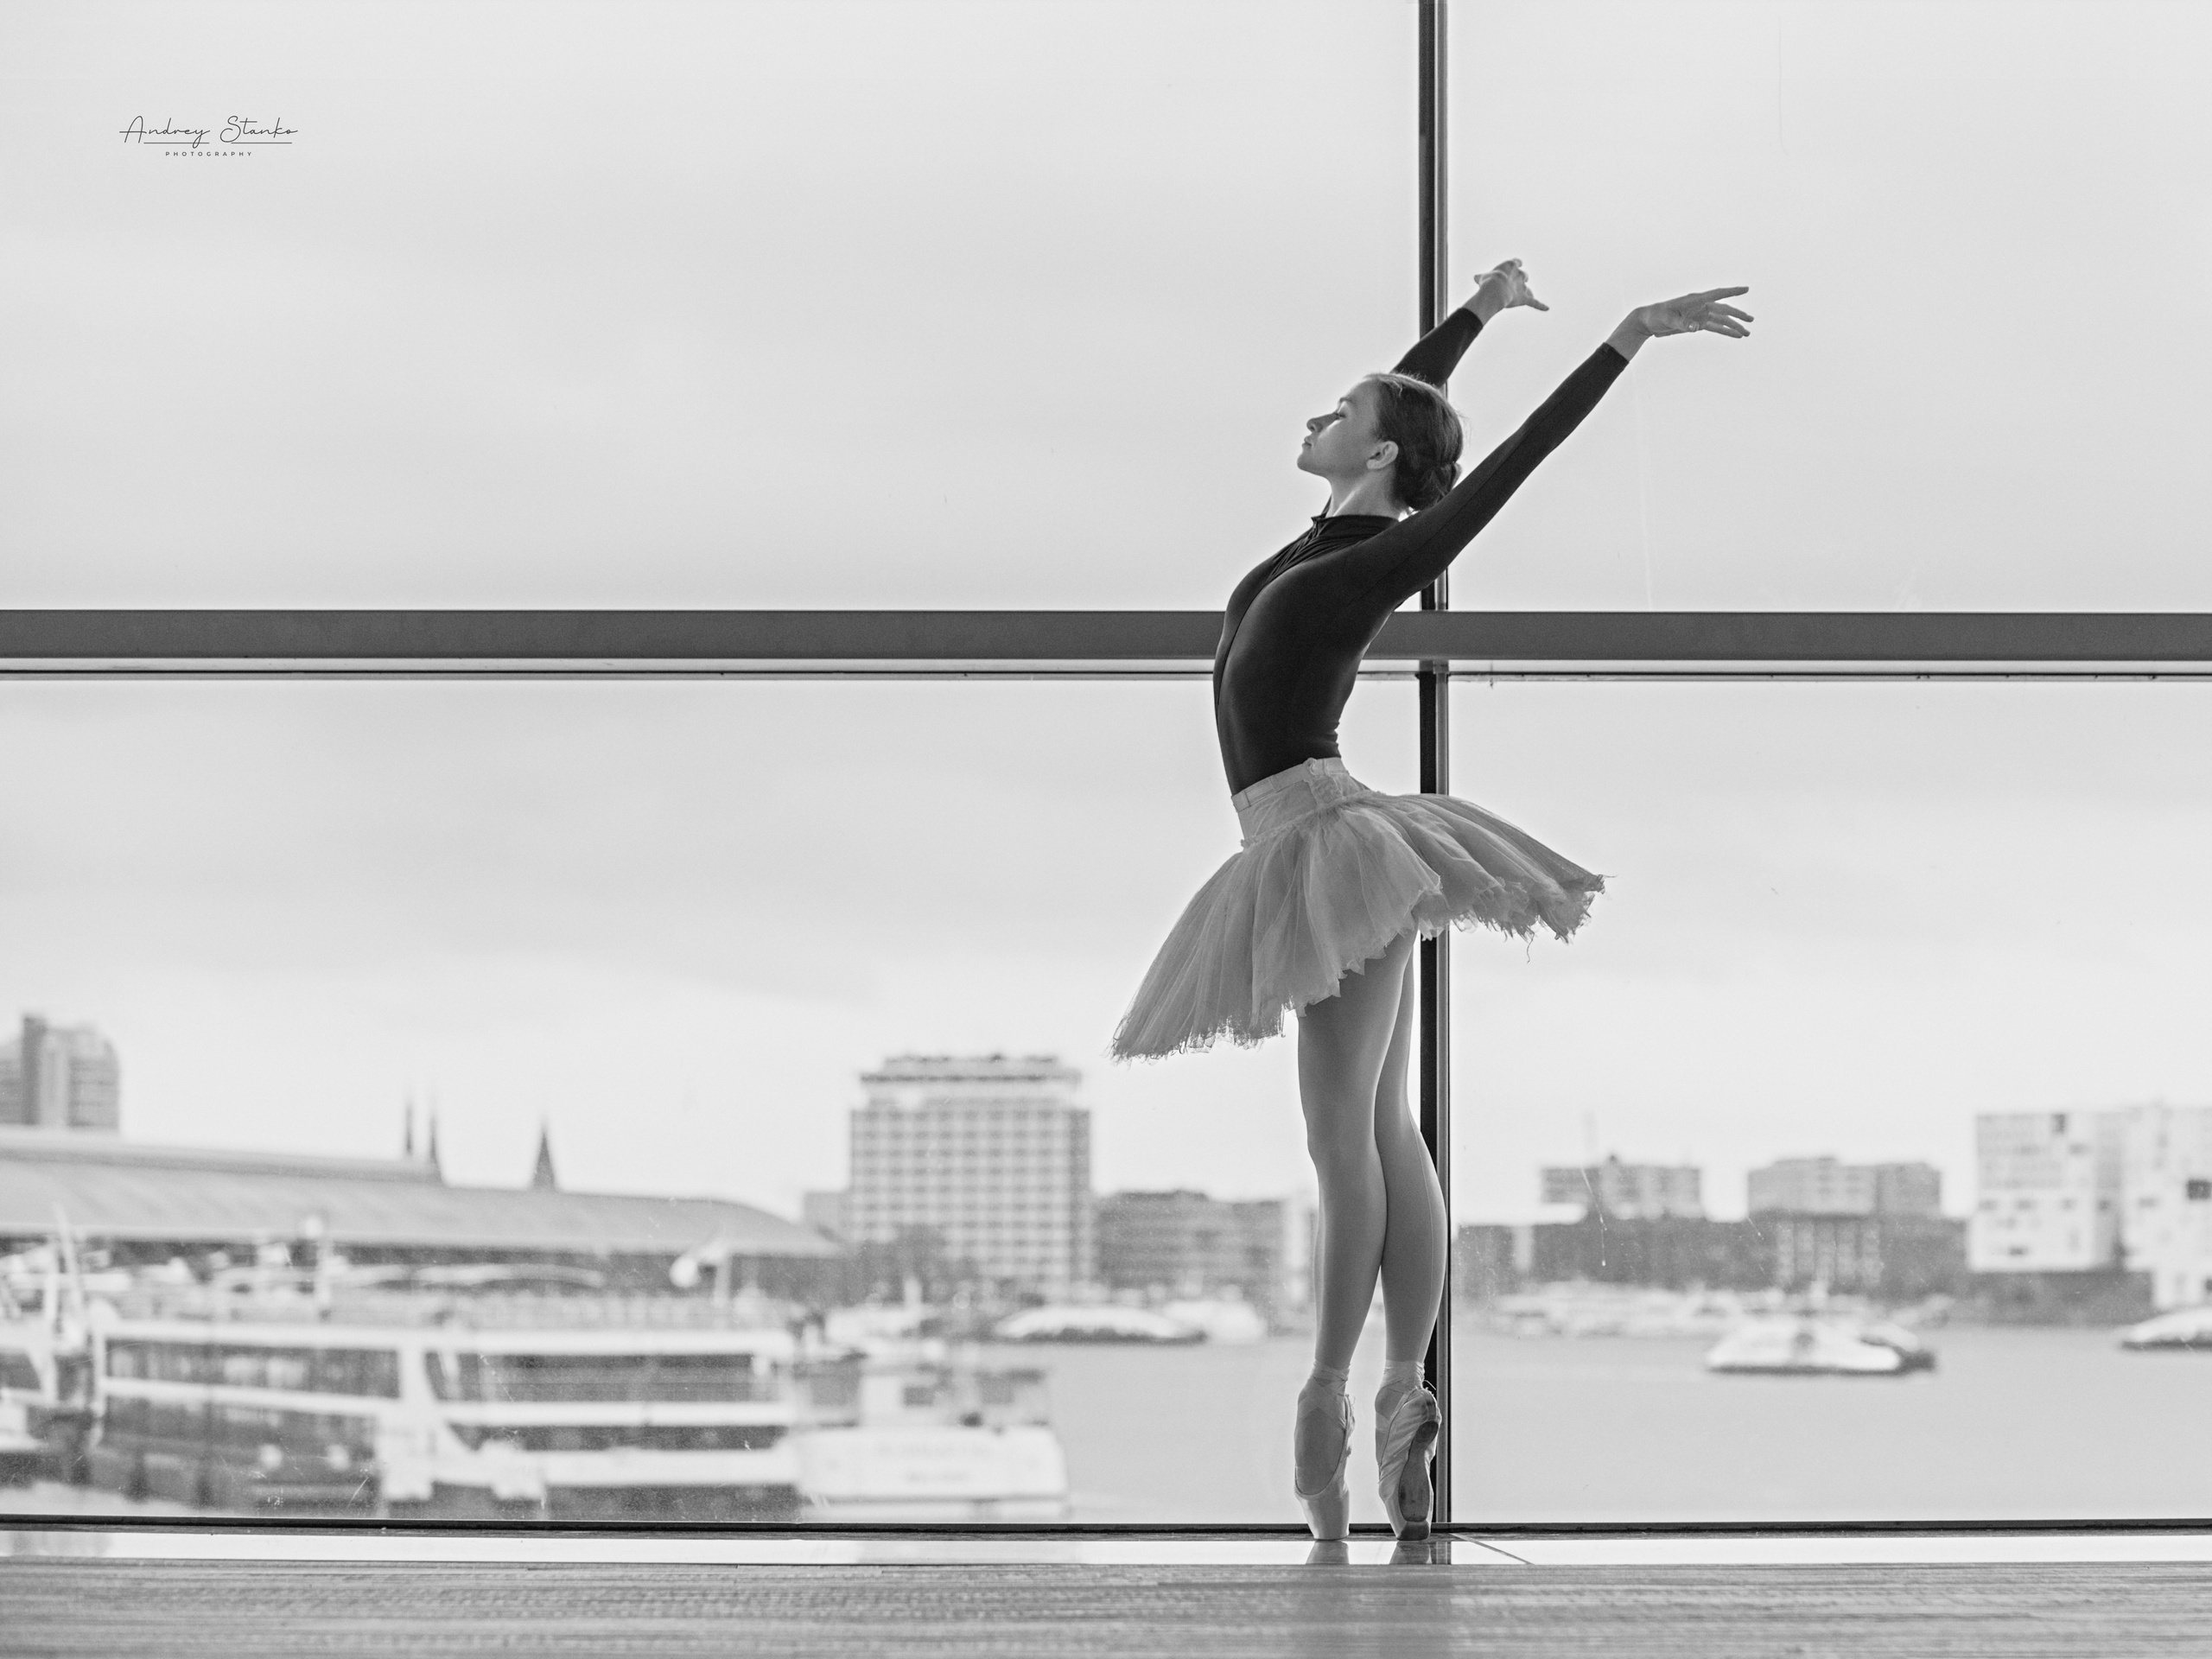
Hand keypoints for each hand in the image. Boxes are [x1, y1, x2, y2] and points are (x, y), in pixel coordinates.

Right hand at [1468, 258, 1548, 321]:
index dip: (1515, 265)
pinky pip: (1534, 302)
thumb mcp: (1482, 277)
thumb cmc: (1488, 282)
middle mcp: (1520, 274)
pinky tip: (1547, 308)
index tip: (1514, 266)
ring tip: (1523, 294)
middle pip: (1524, 275)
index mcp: (1511, 265)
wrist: (1495, 290)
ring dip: (1526, 290)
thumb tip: (1475, 277)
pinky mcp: (1525, 298)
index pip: (1517, 262)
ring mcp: (1523, 287)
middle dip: (1520, 278)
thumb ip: (1481, 277)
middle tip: (1512, 283)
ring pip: (1528, 288)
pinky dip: (1540, 305)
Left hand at [1631, 287, 1752, 339]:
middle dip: (1738, 315)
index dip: (1732, 292)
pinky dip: (1725, 331)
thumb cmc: (1657, 315)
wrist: (1649, 320)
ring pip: (1722, 320)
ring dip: (1734, 326)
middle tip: (1752, 320)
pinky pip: (1715, 327)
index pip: (1717, 294)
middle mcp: (1701, 306)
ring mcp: (1700, 315)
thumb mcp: (1668, 319)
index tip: (1746, 289)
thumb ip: (1683, 323)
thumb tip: (1697, 328)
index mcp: (1695, 300)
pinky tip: (1736, 336)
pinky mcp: (1697, 324)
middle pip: (1724, 309)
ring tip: (1747, 333)